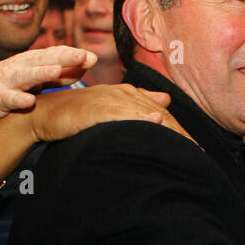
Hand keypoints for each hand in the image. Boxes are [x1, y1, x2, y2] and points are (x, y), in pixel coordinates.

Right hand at [0, 46, 96, 128]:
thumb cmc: (7, 84)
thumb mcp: (34, 79)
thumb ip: (58, 76)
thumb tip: (83, 68)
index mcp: (32, 62)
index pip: (56, 55)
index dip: (74, 56)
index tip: (93, 58)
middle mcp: (20, 67)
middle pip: (44, 60)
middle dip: (65, 58)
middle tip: (84, 57)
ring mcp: (7, 81)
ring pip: (26, 75)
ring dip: (42, 72)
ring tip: (57, 70)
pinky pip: (8, 98)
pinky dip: (18, 99)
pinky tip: (30, 102)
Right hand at [26, 84, 190, 143]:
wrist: (47, 112)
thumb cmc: (79, 112)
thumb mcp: (111, 104)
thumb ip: (138, 101)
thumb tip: (165, 102)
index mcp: (128, 93)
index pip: (160, 112)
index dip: (179, 130)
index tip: (195, 149)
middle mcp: (122, 94)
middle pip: (158, 114)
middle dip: (179, 133)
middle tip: (196, 151)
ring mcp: (109, 100)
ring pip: (145, 114)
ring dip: (167, 128)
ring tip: (185, 144)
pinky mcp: (96, 109)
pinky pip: (122, 113)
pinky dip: (139, 116)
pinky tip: (155, 120)